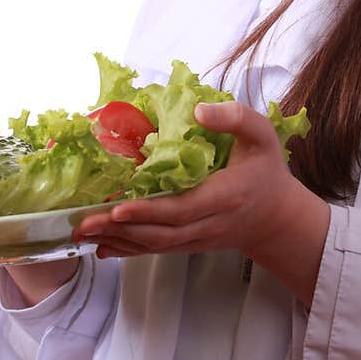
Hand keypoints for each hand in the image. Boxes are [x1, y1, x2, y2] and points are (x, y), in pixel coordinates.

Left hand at [71, 101, 299, 260]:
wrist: (278, 217)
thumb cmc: (267, 170)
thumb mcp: (262, 135)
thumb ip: (235, 118)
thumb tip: (197, 111)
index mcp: (225, 195)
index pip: (183, 208)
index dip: (149, 211)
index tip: (118, 208)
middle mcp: (209, 223)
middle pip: (161, 233)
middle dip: (121, 229)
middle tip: (83, 224)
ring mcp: (199, 238)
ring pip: (156, 245)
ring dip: (119, 241)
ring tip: (82, 234)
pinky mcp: (191, 244)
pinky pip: (158, 249)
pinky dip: (129, 249)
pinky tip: (102, 246)